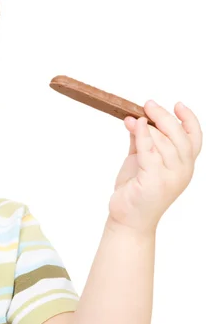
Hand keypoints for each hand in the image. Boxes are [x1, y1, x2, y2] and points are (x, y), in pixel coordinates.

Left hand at [109, 100, 201, 232]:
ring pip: (165, 142)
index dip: (189, 119)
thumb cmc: (136, 191)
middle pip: (180, 136)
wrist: (127, 219)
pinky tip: (135, 125)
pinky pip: (149, 152)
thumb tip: (137, 119)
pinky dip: (143, 135)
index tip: (177, 104)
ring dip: (150, 126)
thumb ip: (143, 142)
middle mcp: (182, 171)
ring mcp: (170, 177)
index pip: (195, 138)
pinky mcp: (153, 181)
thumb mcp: (141, 162)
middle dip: (164, 116)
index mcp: (184, 166)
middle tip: (148, 104)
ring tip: (135, 117)